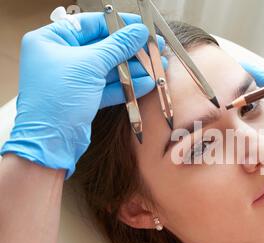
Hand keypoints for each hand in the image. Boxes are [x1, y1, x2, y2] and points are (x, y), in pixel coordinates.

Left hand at [0, 13, 165, 178]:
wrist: (51, 142)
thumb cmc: (58, 98)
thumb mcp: (90, 65)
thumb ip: (117, 46)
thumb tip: (139, 31)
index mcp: (51, 40)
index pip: (90, 24)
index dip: (118, 24)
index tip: (141, 25)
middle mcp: (60, 57)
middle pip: (103, 47)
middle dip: (131, 49)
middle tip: (155, 46)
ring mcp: (73, 79)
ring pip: (109, 68)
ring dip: (134, 68)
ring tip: (158, 65)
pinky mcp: (84, 98)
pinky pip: (109, 87)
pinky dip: (127, 85)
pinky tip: (148, 83)